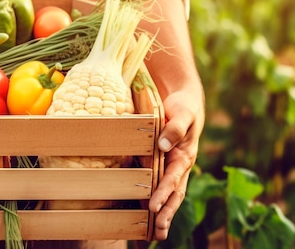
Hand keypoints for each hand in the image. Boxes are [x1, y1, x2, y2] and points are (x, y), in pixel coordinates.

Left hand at [138, 0, 205, 239]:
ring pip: (169, 192)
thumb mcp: (182, 112)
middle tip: (158, 231)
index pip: (173, 177)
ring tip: (156, 233)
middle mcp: (180, 163)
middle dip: (166, 212)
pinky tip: (146, 212)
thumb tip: (164, 145)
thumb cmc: (183, 104)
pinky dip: (156, 198)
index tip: (153, 205)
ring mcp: (172, 165)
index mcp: (185, 153)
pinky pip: (159, 183)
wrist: (182, 97)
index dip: (163, 192)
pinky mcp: (163, 162)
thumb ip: (175, 127)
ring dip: (163, 211)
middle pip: (174, 192)